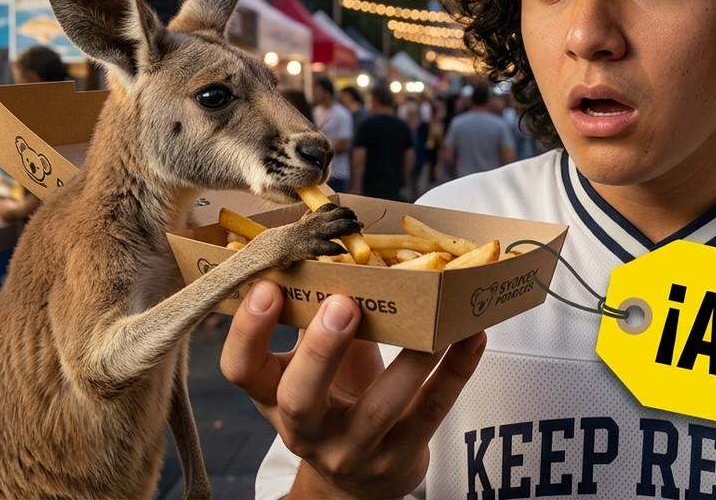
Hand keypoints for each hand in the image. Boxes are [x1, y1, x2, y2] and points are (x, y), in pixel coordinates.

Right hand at [221, 282, 484, 497]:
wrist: (359, 480)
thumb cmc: (333, 401)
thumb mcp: (311, 366)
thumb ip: (315, 317)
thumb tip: (330, 240)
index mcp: (273, 396)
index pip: (242, 370)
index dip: (248, 331)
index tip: (268, 286)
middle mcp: (305, 430)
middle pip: (300, 397)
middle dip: (321, 350)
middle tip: (343, 304)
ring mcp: (353, 451)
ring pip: (379, 409)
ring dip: (409, 358)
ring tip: (434, 316)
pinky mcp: (400, 459)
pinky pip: (430, 413)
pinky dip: (455, 372)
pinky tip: (473, 336)